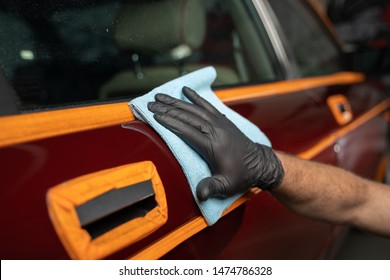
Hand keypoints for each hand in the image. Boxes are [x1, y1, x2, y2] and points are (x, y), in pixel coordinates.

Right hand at [148, 86, 283, 200]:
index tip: (155, 116)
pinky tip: (185, 90)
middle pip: (187, 117)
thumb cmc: (241, 175)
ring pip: (194, 109)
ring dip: (176, 102)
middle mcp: (215, 130)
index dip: (170, 123)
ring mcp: (219, 123)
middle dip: (167, 109)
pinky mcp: (222, 120)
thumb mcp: (226, 186)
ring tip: (160, 96)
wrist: (259, 164)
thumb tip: (201, 194)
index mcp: (212, 145)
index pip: (186, 131)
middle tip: (151, 104)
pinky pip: (207, 105)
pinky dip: (195, 97)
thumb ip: (212, 187)